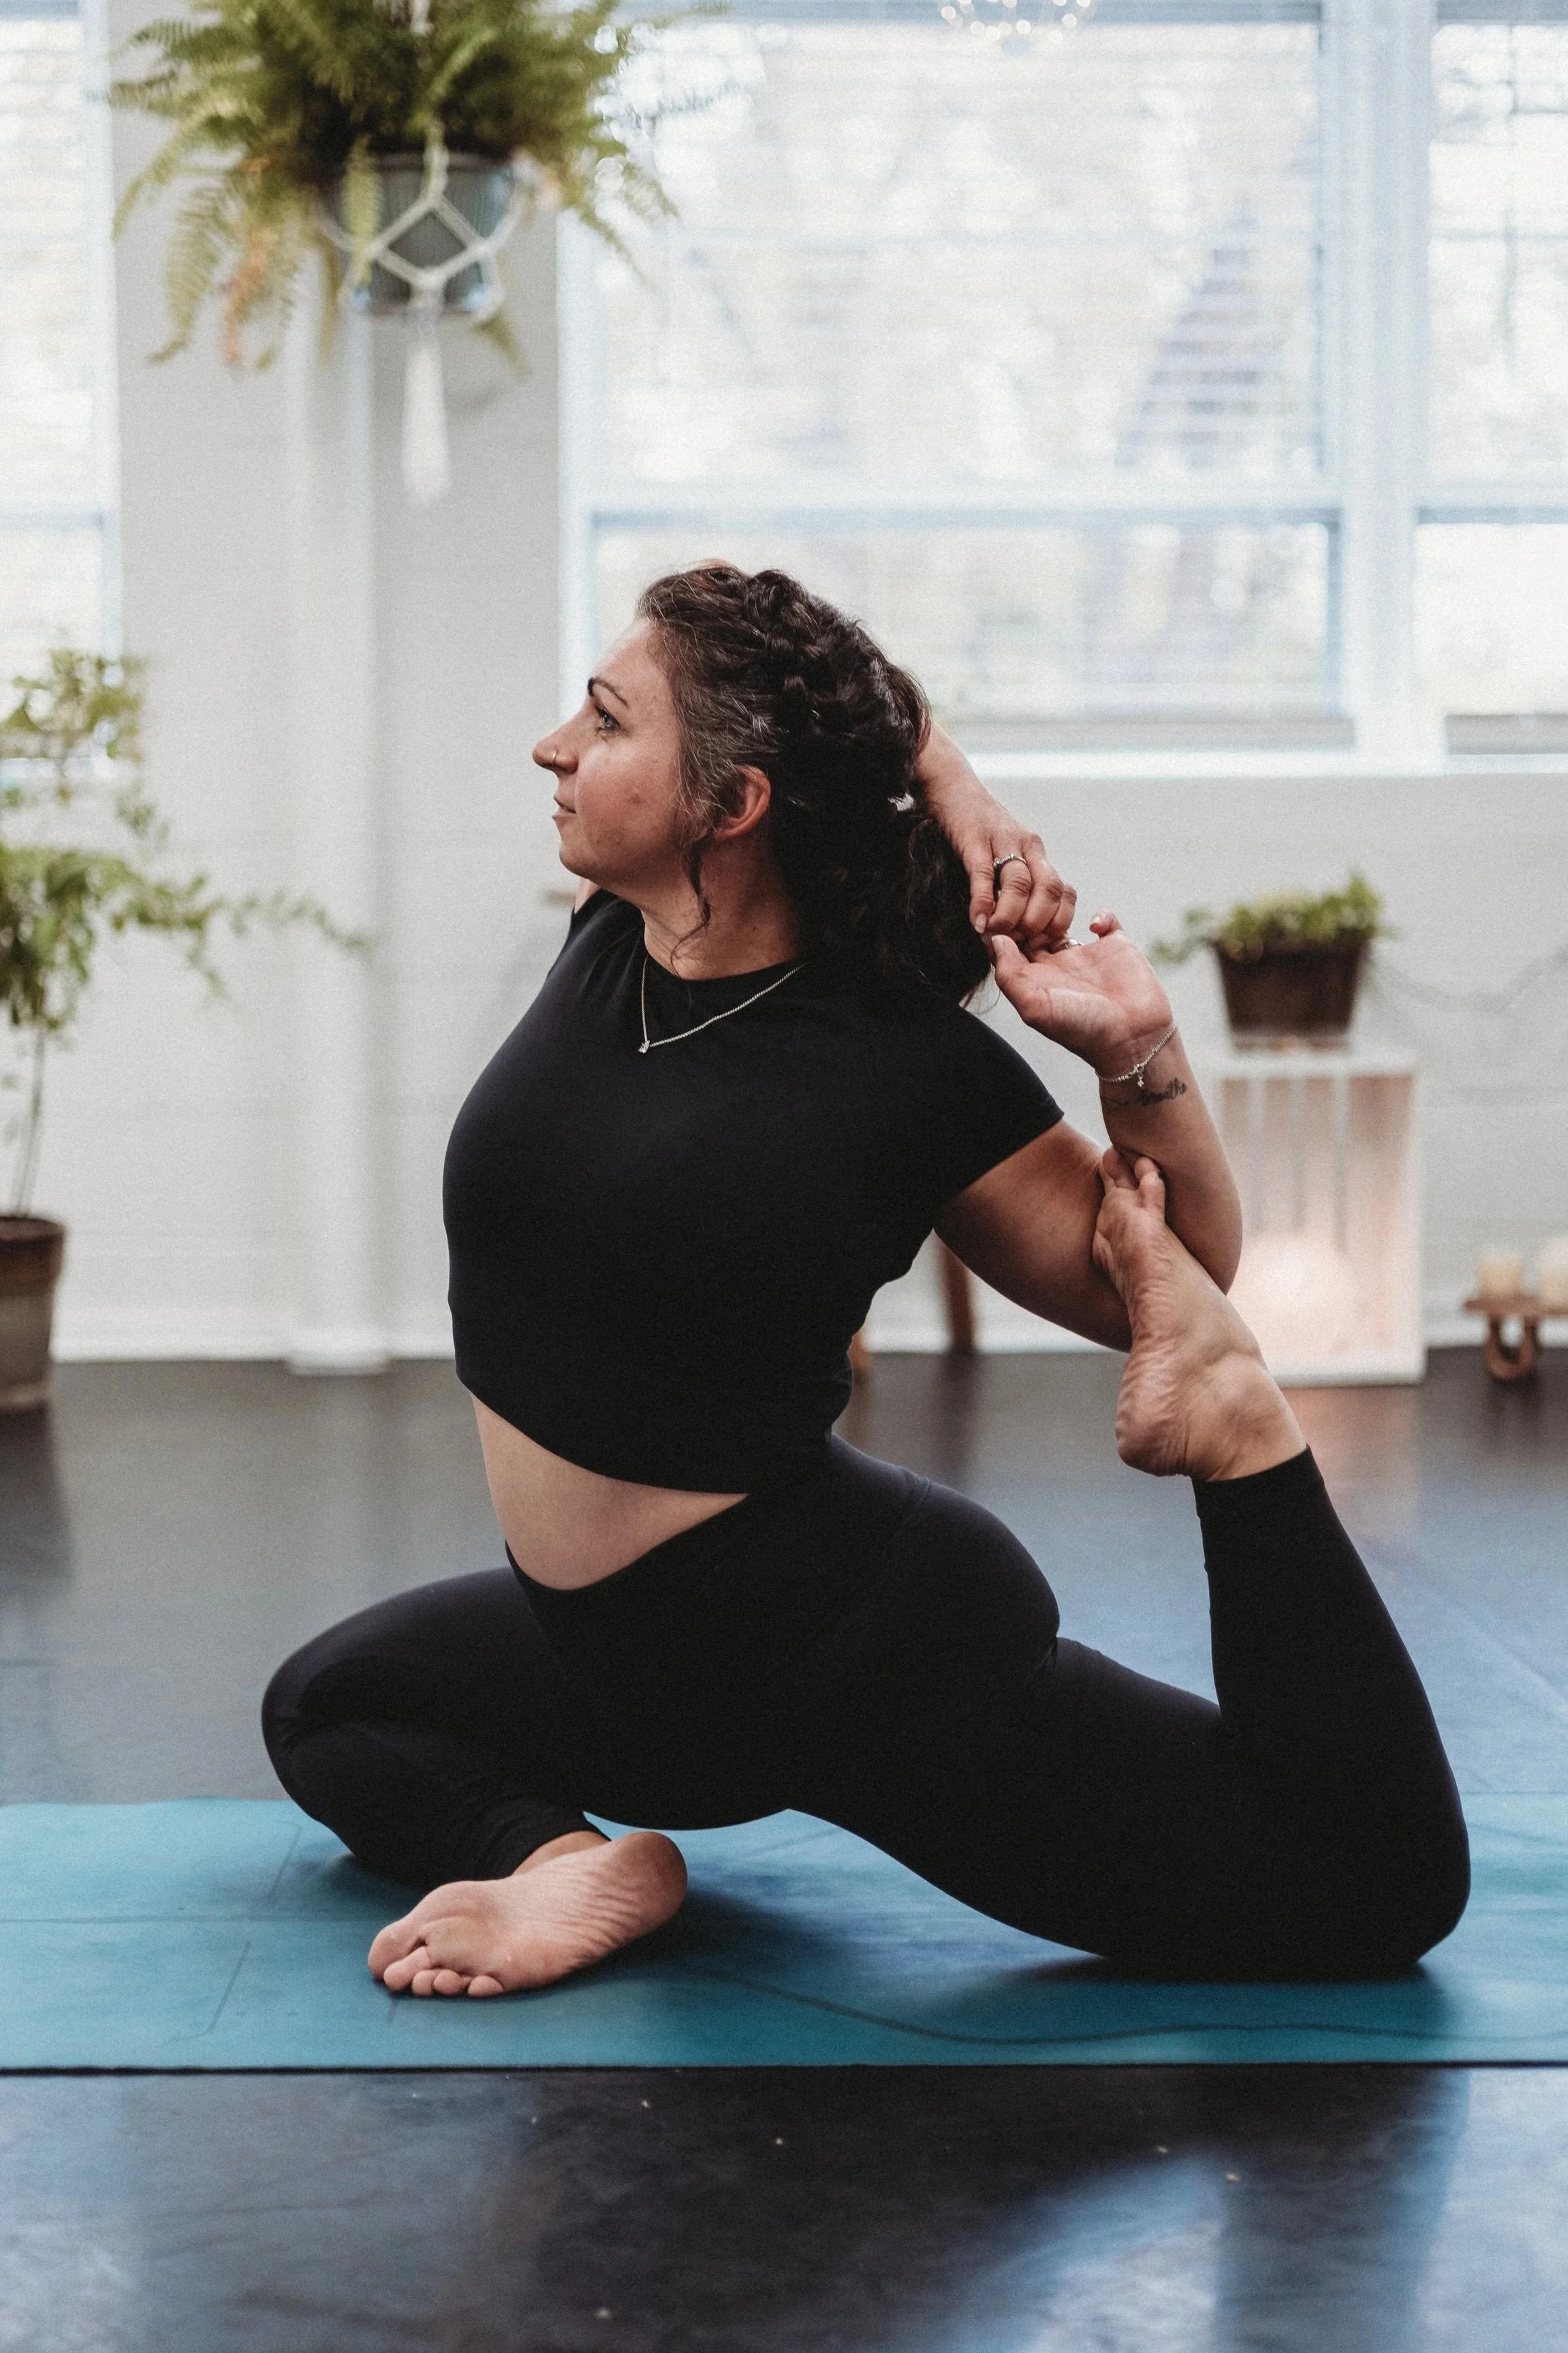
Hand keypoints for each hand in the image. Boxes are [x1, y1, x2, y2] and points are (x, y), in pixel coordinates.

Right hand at [916, 725, 1075, 946]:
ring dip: (1011, 916)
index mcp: (1039, 854)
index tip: (1042, 943)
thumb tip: (1018, 929)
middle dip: (1038, 923)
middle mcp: (1029, 846)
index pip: (1065, 892)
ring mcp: (1002, 841)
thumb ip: (1016, 884)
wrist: (951, 788)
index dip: (1058, 922)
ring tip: (996, 935)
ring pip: (1020, 884)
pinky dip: (983, 903)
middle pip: (1049, 889)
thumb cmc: (977, 829)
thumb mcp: (1005, 853)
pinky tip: (978, 922)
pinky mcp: (974, 840)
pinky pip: (984, 875)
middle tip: (1020, 943)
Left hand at [988, 913, 1173, 1076]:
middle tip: (1030, 905)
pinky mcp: (1114, 947)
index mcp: (1033, 978)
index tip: (1003, 915)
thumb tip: (995, 939)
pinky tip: (1096, 927)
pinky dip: (1102, 915)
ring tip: (1060, 913)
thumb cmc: (1082, 1030)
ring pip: (1063, 917)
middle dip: (1027, 911)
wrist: (1133, 1039)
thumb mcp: (1034, 1007)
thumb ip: (1009, 975)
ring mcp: (1085, 954)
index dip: (1002, 928)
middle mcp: (1056, 964)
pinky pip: (1105, 919)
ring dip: (1059, 907)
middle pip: (1031, 926)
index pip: (1008, 945)